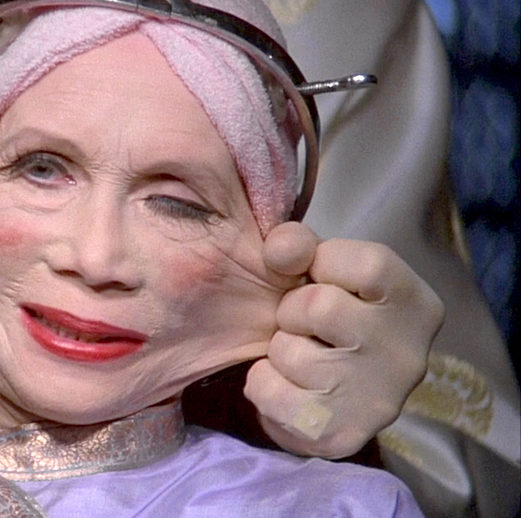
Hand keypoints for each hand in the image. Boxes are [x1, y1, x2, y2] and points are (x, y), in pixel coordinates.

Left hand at [244, 222, 443, 457]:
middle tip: (308, 326)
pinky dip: (262, 384)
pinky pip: (268, 390)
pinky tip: (288, 387)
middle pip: (318, 306)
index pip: (368, 262)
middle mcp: (408, 355)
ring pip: (289, 351)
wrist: (325, 400)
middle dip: (293, 311)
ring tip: (303, 357)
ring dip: (279, 350)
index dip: (326, 264)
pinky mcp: (337, 434)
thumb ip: (300, 244)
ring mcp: (376, 400)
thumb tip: (279, 249)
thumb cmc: (327, 318)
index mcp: (416, 304)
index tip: (324, 278)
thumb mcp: (323, 269)